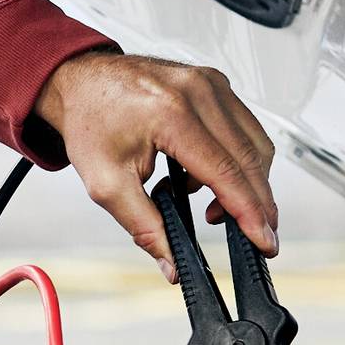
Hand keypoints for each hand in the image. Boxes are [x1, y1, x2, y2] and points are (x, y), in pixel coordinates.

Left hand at [34, 49, 279, 268]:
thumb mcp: (107, 184)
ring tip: (214, 208)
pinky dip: (238, 160)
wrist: (80, 82)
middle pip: (251, 158)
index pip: (226, 171)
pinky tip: (207, 178)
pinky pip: (244, 128)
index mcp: (171, 114)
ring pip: (255, 144)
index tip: (264, 240)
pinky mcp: (215, 83)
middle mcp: (198, 92)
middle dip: (259, 205)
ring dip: (248, 184)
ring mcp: (211, 83)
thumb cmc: (90, 122)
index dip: (249, 212)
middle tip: (255, 236)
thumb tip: (171, 262)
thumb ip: (144, 227)